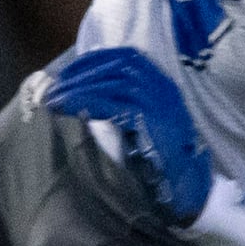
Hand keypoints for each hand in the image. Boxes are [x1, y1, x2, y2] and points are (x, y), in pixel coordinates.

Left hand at [41, 45, 213, 223]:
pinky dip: (84, 101)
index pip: (128, 57)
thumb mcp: (150, 125)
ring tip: (53, 99)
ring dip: (78, 87)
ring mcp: (159, 103)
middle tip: (54, 86)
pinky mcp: (149, 121)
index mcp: (164, 86)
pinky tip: (66, 107)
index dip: (95, 60)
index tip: (70, 70)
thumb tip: (90, 96)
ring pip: (111, 82)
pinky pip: (110, 103)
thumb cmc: (165, 161)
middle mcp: (163, 89)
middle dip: (81, 73)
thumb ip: (129, 107)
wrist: (190, 188)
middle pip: (117, 66)